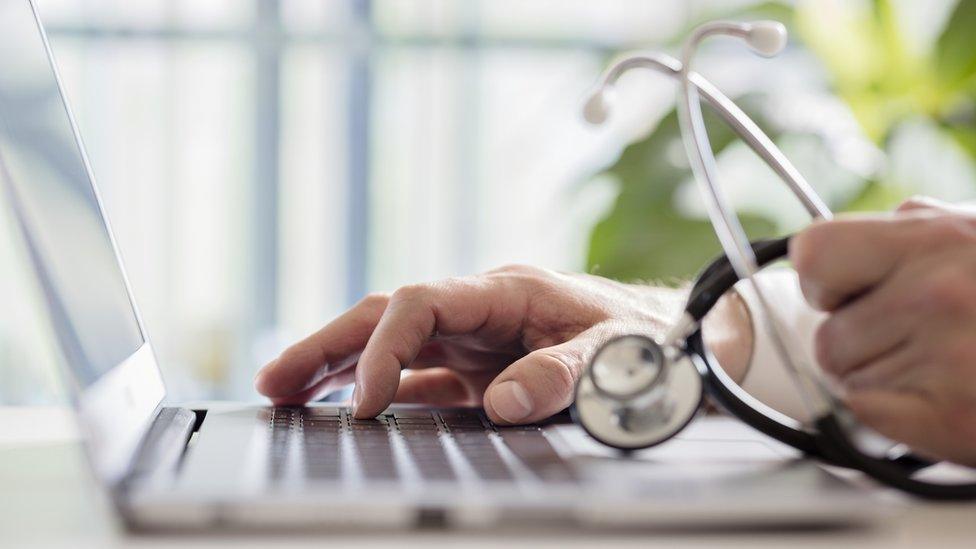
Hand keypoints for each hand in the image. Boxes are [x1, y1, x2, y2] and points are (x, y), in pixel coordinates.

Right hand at [255, 265, 695, 423]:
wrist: (674, 340)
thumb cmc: (645, 337)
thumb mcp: (615, 353)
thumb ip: (562, 375)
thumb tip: (501, 403)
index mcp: (505, 291)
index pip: (419, 304)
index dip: (384, 347)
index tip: (365, 401)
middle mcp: (480, 310)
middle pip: (387, 316)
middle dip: (329, 345)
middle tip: (275, 381)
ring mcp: (477, 339)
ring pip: (394, 345)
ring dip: (341, 367)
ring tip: (286, 392)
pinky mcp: (482, 368)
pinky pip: (421, 378)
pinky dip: (382, 390)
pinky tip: (349, 409)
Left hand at [790, 197, 975, 465]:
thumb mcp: (971, 232)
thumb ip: (902, 238)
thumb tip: (821, 257)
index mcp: (933, 238)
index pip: (814, 255)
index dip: (824, 280)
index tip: (844, 291)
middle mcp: (934, 294)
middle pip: (826, 335)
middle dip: (858, 341)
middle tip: (912, 338)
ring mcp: (945, 359)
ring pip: (846, 380)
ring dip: (880, 379)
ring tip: (942, 364)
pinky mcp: (950, 418)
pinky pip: (868, 416)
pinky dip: (894, 414)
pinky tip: (944, 395)